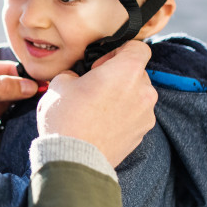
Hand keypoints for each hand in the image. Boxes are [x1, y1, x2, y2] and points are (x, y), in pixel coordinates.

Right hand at [37, 41, 156, 166]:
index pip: (139, 47)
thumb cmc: (66, 118)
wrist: (73, 159)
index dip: (119, 51)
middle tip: (96, 87)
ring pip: (137, 95)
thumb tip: (78, 78)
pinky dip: (123, 116)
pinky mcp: (142, 134)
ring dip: (122, 96)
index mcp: (127, 71)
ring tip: (98, 109)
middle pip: (137, 73)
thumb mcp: (60, 83)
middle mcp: (143, 90)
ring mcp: (146, 114)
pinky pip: (136, 116)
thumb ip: (75, 73)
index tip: (102, 63)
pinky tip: (102, 124)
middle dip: (119, 76)